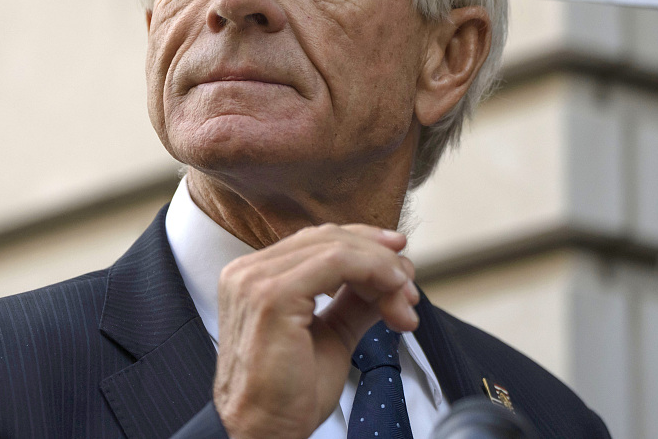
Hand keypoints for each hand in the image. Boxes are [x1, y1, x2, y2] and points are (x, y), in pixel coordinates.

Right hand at [212, 223, 419, 438]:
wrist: (267, 433)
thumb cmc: (288, 396)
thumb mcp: (332, 335)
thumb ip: (353, 303)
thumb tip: (386, 281)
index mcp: (255, 277)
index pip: (316, 241)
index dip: (364, 244)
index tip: (399, 264)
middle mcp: (249, 272)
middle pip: (329, 238)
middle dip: (380, 259)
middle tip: (409, 289)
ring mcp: (256, 279)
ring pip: (337, 246)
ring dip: (382, 268)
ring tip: (404, 300)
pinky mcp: (272, 294)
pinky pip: (337, 261)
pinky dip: (373, 271)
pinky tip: (391, 292)